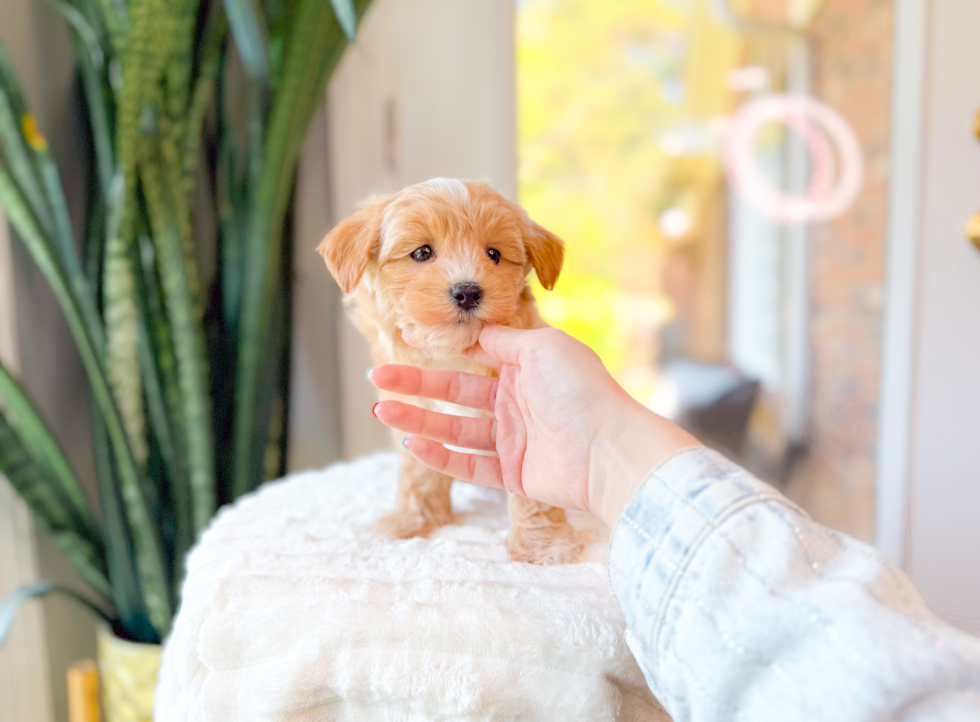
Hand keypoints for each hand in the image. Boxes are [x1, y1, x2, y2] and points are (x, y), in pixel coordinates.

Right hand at [368, 326, 699, 526]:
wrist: (609, 451)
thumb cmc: (581, 391)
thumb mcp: (541, 347)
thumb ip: (503, 338)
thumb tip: (474, 327)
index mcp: (527, 367)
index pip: (474, 353)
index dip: (441, 347)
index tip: (406, 337)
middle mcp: (518, 401)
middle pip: (456, 391)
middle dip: (416, 384)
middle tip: (378, 376)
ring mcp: (515, 439)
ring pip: (456, 429)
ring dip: (418, 418)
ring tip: (382, 408)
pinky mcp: (514, 474)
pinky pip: (470, 465)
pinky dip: (440, 455)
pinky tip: (412, 441)